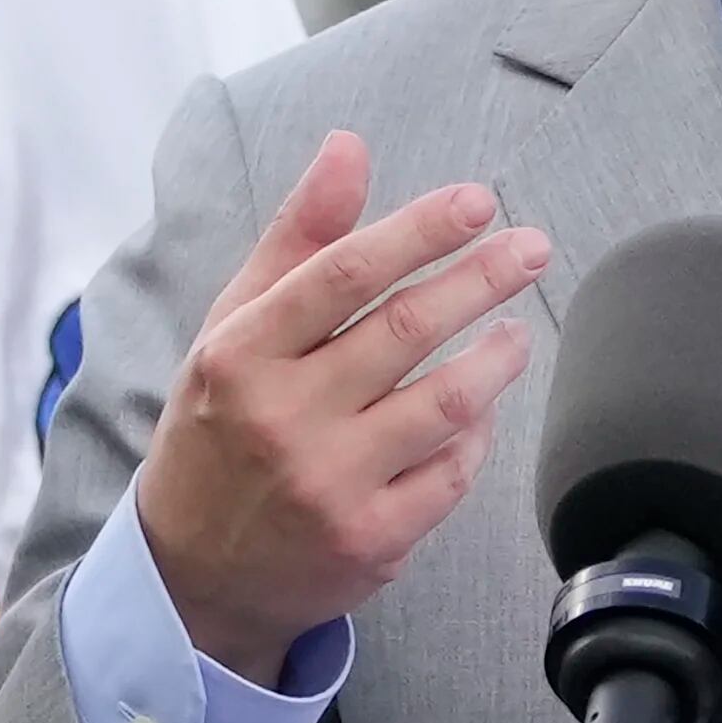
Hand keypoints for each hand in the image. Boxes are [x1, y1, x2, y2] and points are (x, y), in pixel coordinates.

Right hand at [139, 129, 545, 685]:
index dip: (420, 230)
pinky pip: (453, 472)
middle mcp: (283, 418)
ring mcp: (329, 485)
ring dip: (497, 357)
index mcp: (241, 355)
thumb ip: (297, 239)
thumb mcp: (235, 329)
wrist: (191, 576)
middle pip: (407, 329)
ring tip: (515, 330)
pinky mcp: (371, 540)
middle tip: (530, 247)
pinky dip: (477, 434)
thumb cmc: (222, 426)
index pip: (344, 273)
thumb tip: (349, 146)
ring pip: (447, 403)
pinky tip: (480, 410)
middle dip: (483, 278)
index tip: (478, 201)